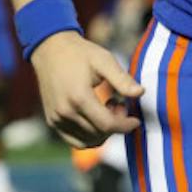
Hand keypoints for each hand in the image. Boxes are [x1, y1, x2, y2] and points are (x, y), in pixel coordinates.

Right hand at [29, 32, 142, 148]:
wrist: (51, 50)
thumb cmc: (80, 53)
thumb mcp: (104, 60)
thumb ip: (122, 79)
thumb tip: (140, 93)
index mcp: (79, 97)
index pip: (107, 125)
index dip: (125, 125)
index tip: (136, 120)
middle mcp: (65, 112)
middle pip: (99, 134)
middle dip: (116, 125)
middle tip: (119, 104)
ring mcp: (56, 119)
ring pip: (87, 141)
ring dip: (103, 132)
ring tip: (106, 108)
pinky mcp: (52, 121)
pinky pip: (74, 141)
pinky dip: (89, 136)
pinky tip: (95, 117)